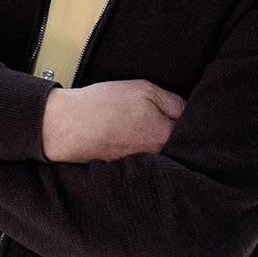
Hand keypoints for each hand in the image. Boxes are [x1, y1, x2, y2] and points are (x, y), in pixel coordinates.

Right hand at [41, 80, 186, 163]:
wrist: (68, 126)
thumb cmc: (103, 106)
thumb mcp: (143, 90)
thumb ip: (172, 100)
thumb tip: (188, 111)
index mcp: (165, 136)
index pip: (190, 127)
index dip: (185, 115)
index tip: (177, 109)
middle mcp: (157, 156)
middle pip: (176, 142)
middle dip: (171, 129)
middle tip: (155, 114)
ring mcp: (141, 164)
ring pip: (158, 149)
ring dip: (153, 138)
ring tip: (136, 123)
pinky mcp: (126, 166)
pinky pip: (142, 156)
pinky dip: (137, 146)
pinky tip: (125, 134)